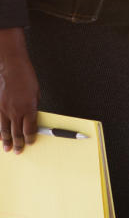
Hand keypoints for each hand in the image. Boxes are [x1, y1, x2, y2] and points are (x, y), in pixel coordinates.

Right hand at [0, 27, 38, 154]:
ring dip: (6, 140)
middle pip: (16, 132)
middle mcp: (16, 111)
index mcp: (29, 108)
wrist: (11, 67)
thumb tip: (33, 116)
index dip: (30, 137)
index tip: (31, 142)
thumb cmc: (26, 77)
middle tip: (18, 150)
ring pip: (4, 129)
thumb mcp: (37, 93)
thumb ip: (34, 107)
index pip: (30, 129)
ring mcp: (4, 109)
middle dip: (18, 143)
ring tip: (7, 148)